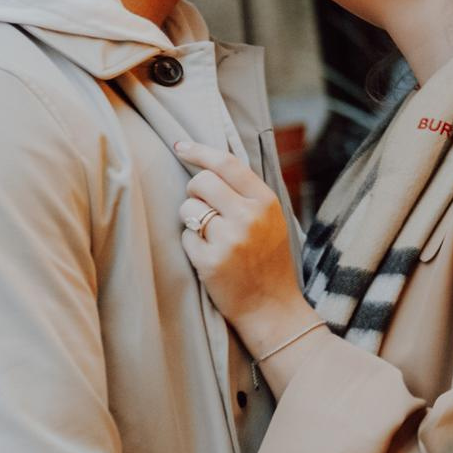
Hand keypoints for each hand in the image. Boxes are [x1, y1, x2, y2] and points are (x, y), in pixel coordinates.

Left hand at [172, 140, 311, 351]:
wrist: (271, 306)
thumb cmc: (268, 260)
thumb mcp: (270, 220)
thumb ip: (247, 194)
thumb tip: (210, 164)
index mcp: (266, 202)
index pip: (227, 164)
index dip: (200, 151)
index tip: (180, 145)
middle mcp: (248, 216)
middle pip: (200, 181)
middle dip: (194, 191)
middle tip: (203, 206)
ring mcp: (229, 239)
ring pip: (188, 208)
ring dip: (191, 219)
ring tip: (211, 236)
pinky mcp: (210, 261)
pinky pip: (185, 237)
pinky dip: (192, 245)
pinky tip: (210, 257)